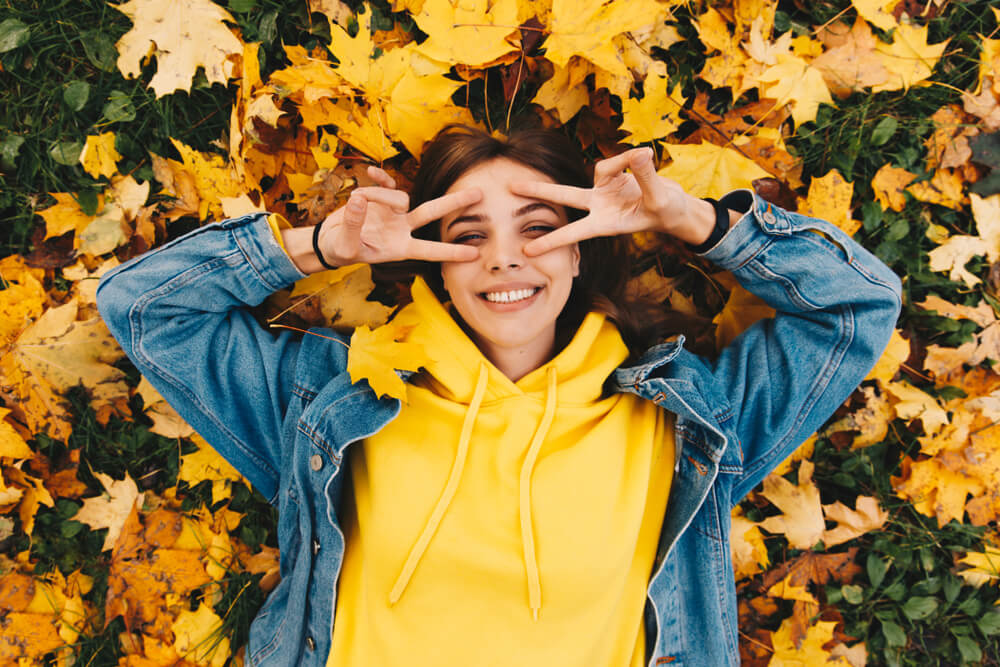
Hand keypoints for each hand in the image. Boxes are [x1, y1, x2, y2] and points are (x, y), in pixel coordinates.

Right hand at [317, 166, 482, 265]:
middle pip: (432, 213)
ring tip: (357, 200)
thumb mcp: (345, 245)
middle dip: (455, 203)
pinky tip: (371, 172)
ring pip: (398, 196)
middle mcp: (402, 228)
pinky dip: (379, 178)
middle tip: (480, 194)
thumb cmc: (340, 250)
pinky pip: (386, 182)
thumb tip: (359, 200)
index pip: (429, 250)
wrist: (330, 240)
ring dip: (378, 194)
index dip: (450, 252)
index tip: (474, 254)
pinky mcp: (380, 198)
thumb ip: (352, 225)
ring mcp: (393, 212)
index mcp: (399, 247)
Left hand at [509, 147, 714, 254]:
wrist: (675, 207)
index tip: (529, 251)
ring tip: (645, 160)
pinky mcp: (612, 176)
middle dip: (539, 191)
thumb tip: (639, 154)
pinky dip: (630, 157)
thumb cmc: (668, 211)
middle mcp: (599, 206)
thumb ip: (646, 176)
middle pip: (564, 196)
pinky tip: (644, 159)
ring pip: (601, 168)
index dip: (552, 241)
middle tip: (511, 186)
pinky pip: (618, 159)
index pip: (574, 232)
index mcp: (606, 223)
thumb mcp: (660, 198)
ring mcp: (604, 191)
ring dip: (622, 162)